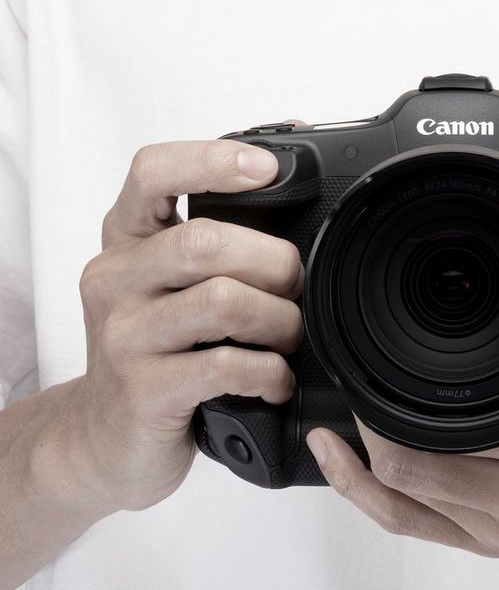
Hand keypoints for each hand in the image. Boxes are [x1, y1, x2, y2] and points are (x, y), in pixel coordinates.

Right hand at [33, 139, 303, 512]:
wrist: (104, 436)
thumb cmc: (155, 350)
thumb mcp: (170, 283)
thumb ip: (216, 233)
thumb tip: (282, 162)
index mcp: (126, 240)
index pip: (151, 173)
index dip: (212, 160)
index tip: (267, 169)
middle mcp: (116, 279)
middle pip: (207, 241)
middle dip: (276, 262)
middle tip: (295, 287)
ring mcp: (125, 336)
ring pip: (224, 301)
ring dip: (280, 320)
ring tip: (288, 337)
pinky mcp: (144, 390)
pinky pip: (225, 365)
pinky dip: (270, 372)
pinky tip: (275, 380)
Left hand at [307, 206, 498, 587]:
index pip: (438, 428)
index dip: (385, 399)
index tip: (370, 361)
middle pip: (406, 469)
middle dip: (366, 423)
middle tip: (355, 382)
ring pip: (401, 504)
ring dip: (360, 462)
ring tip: (339, 421)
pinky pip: (417, 530)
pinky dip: (372, 500)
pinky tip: (348, 470)